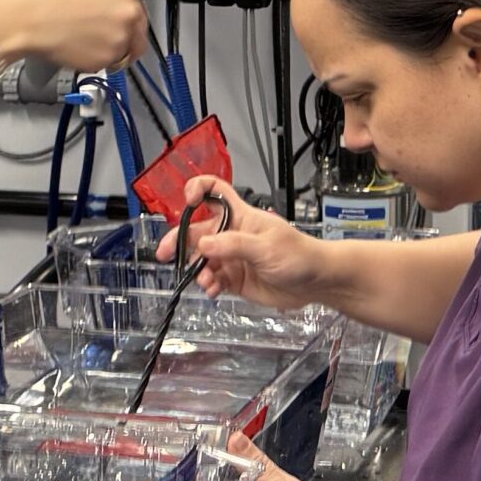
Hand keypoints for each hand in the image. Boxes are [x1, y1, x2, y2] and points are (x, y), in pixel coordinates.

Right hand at [0, 0, 149, 72]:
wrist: (32, 20)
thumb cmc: (51, 2)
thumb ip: (112, 2)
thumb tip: (119, 14)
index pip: (140, 13)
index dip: (127, 24)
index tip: (119, 29)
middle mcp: (129, 14)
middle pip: (139, 36)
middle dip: (125, 42)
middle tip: (102, 42)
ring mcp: (121, 38)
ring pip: (124, 53)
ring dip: (109, 53)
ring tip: (83, 42)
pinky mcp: (108, 60)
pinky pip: (107, 65)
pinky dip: (95, 62)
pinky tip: (78, 49)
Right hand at [156, 176, 326, 310]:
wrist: (316, 283)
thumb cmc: (298, 255)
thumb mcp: (266, 247)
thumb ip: (234, 245)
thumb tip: (202, 245)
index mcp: (240, 216)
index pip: (214, 192)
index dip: (197, 189)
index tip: (186, 201)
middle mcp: (231, 235)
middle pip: (197, 231)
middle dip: (178, 241)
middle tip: (164, 255)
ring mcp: (232, 257)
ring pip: (202, 259)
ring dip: (197, 269)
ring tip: (207, 281)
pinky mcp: (234, 279)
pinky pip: (212, 280)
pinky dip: (208, 285)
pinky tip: (214, 291)